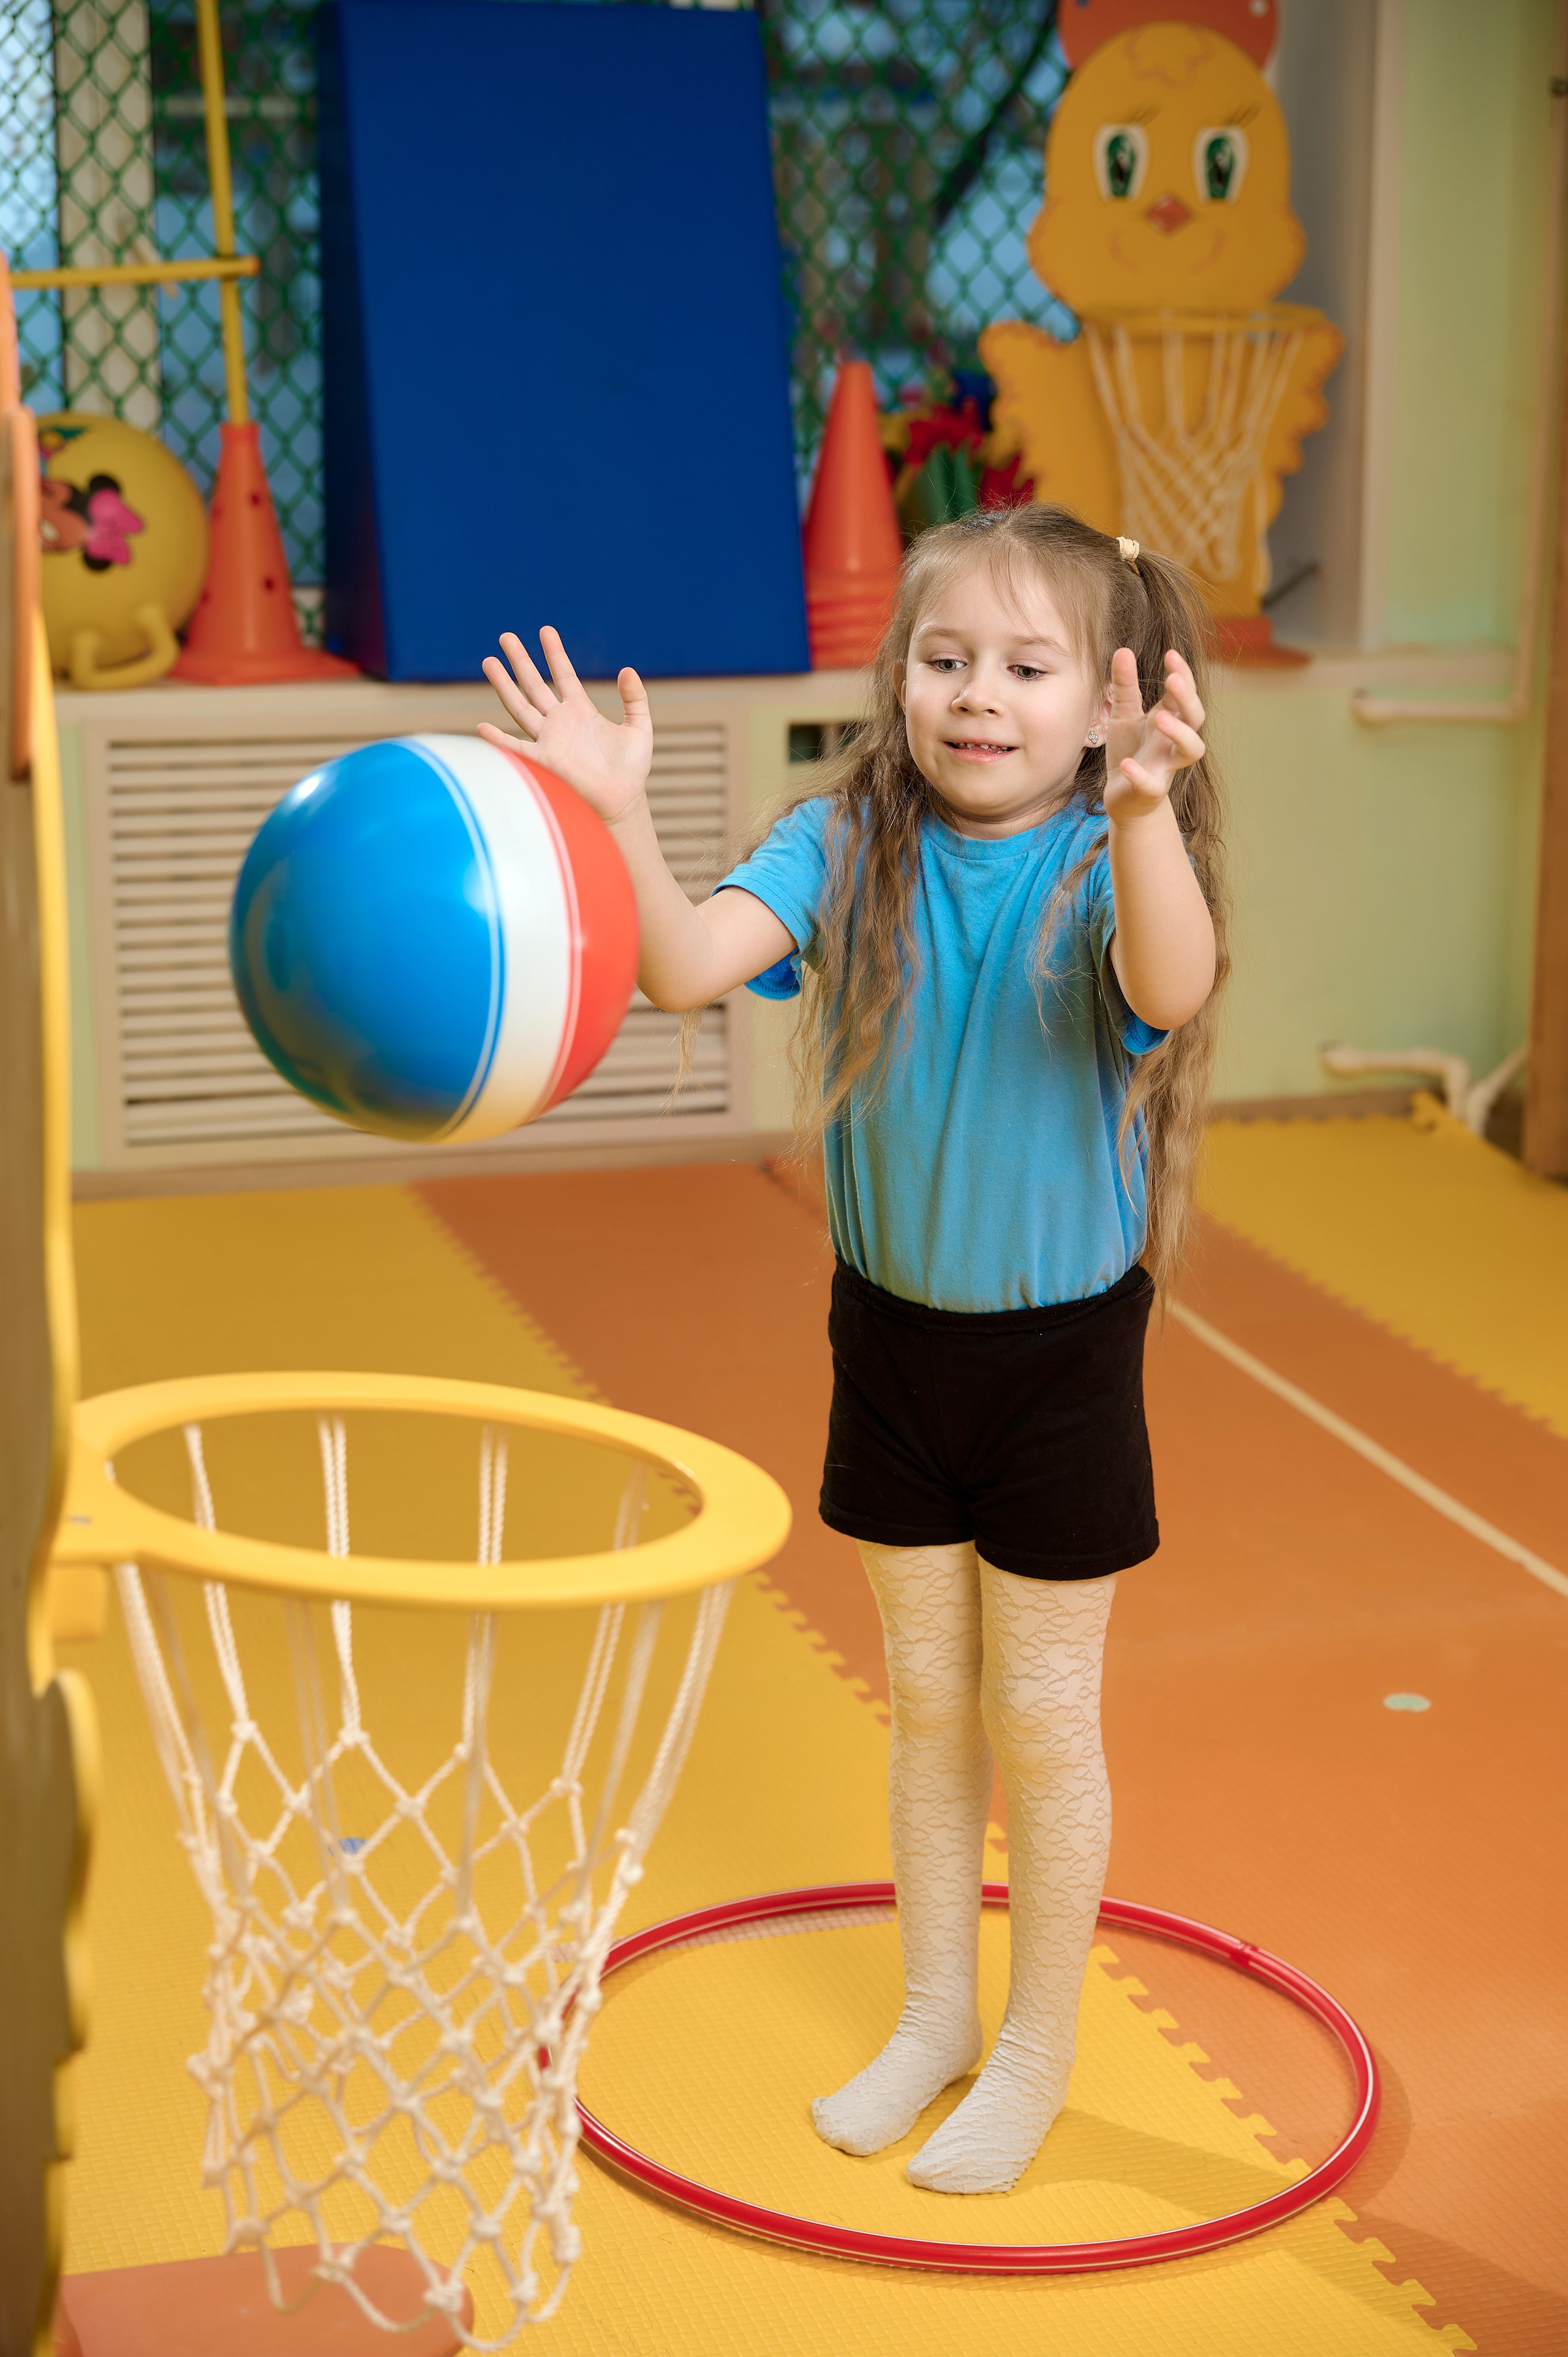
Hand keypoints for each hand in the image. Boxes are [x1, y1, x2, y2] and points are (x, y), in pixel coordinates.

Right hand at [479, 626, 652, 824]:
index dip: (555, 653)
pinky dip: (499, 740)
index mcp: (581, 711)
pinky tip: (482, 728)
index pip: (564, 675)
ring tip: (489, 661)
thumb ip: (635, 699)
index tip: (545, 631)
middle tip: (506, 637)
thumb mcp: (639, 728)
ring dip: (504, 685)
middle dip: (520, 661)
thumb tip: (628, 670)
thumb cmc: (632, 769)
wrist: (623, 801)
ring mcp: (549, 740)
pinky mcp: (544, 762)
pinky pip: (517, 749)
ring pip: (520, 707)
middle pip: (534, 685)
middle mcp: (560, 723)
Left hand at [1102, 647, 1205, 823]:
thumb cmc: (1130, 751)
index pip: (1184, 693)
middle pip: (1195, 718)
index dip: (1183, 673)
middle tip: (1172, 680)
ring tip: (1159, 718)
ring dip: (1179, 733)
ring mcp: (1166, 767)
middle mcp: (1174, 742)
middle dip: (1187, 698)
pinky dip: (1140, 775)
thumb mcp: (1124, 715)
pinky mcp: (1150, 790)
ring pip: (1190, 751)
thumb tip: (1123, 649)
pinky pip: (1151, 784)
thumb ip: (1125, 685)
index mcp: (1169, 719)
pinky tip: (1126, 765)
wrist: (1123, 797)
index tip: (1170, 655)